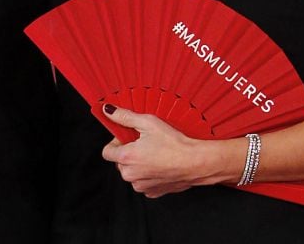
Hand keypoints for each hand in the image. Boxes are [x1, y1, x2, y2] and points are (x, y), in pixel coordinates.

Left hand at [100, 105, 214, 198]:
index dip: (116, 142)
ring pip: (132, 173)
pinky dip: (149, 174)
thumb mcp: (148, 122)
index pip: (107, 152)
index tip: (128, 137)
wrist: (196, 163)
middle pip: (119, 162)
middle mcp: (131, 175)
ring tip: (155, 154)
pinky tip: (161, 165)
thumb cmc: (174, 143)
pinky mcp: (153, 192)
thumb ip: (125, 116)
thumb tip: (108, 110)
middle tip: (145, 143)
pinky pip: (144, 182)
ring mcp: (141, 186)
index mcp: (126, 157)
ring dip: (138, 164)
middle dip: (128, 152)